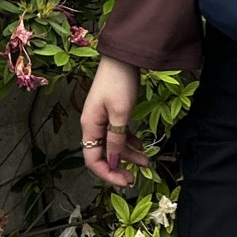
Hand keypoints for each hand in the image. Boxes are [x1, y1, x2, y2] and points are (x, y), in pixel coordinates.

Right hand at [79, 55, 146, 187]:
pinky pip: (119, 133)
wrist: (123, 55)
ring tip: (146, 161)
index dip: (107, 173)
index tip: (125, 181)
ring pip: (113, 144)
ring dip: (127, 154)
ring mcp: (103, 117)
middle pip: (102, 153)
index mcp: (90, 126)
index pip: (92, 159)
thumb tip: (112, 162)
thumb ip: (116, 139)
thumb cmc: (120, 82)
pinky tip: (141, 145)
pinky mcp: (113, 111)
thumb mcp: (120, 113)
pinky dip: (129, 141)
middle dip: (118, 166)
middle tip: (135, 177)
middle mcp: (93, 124)